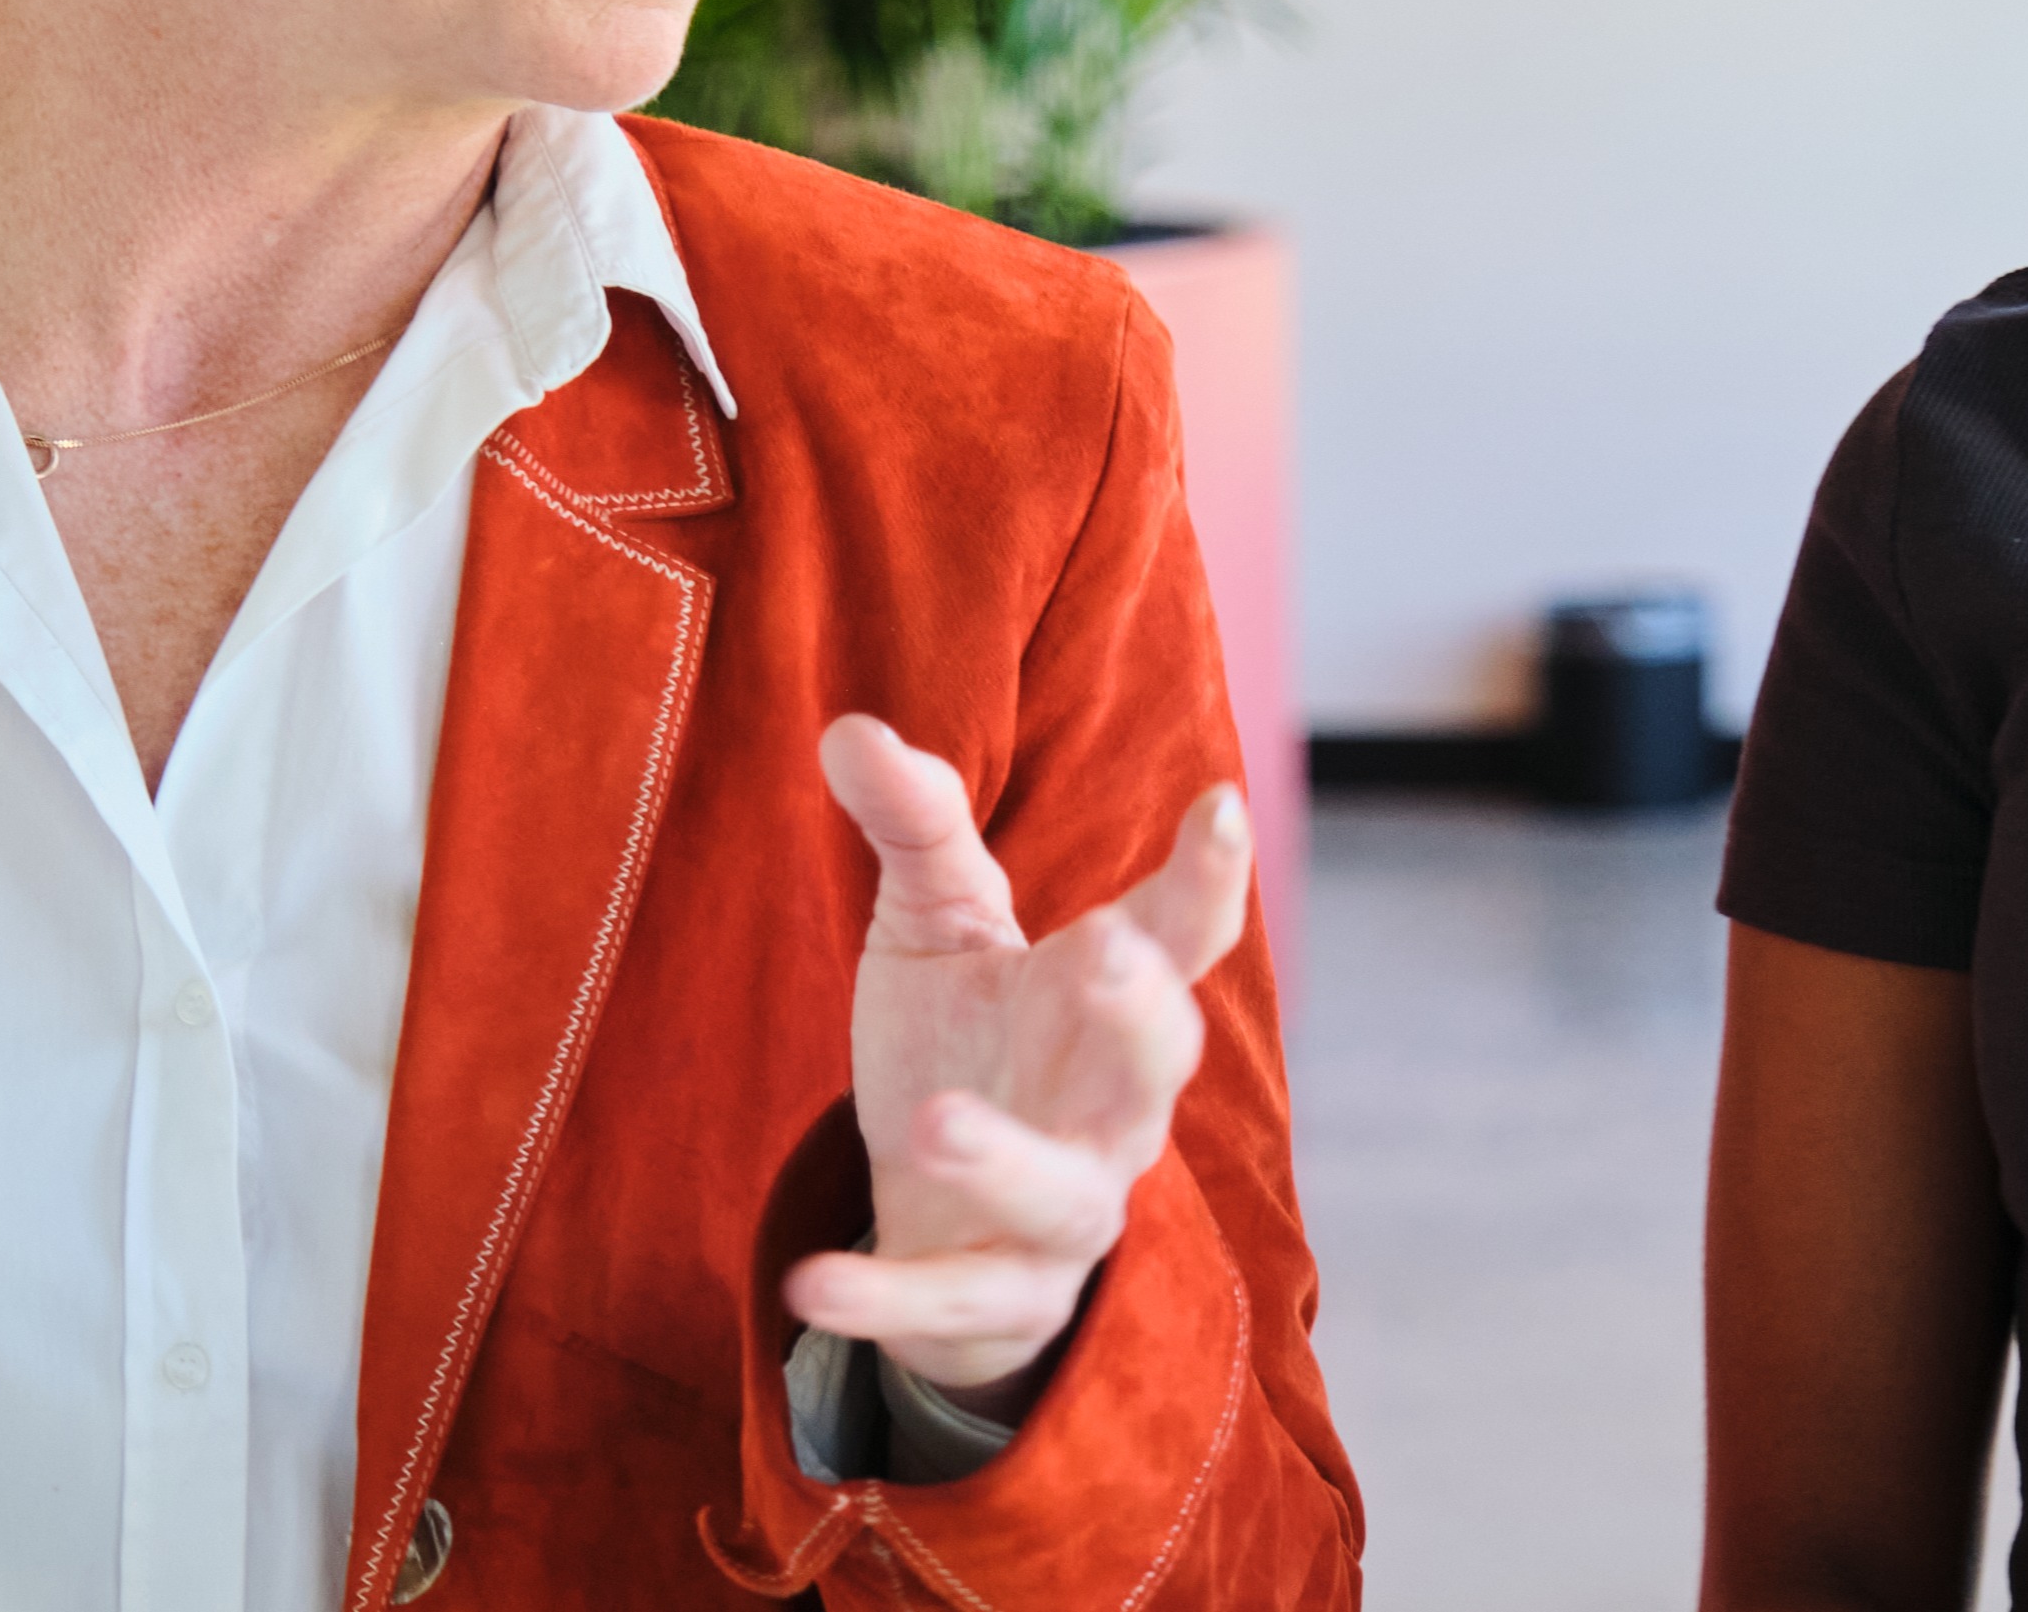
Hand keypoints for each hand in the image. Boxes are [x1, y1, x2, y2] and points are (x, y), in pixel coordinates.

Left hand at [783, 713, 1254, 1402]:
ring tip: (934, 1123)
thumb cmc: (961, 1044)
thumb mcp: (934, 926)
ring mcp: (1065, 1209)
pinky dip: (885, 1296)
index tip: (1220, 805)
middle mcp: (1110, 1108)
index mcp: (1104, 1001)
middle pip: (1157, 1063)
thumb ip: (915, 828)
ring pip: (1064, 1194)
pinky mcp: (997, 1294)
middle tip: (1101, 948)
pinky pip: (951, 1298)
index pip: (1176, 935)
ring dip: (1006, 1161)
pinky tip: (807, 1284)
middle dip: (1141, 1010)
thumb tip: (848, 728)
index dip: (1208, 877)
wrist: (939, 1216)